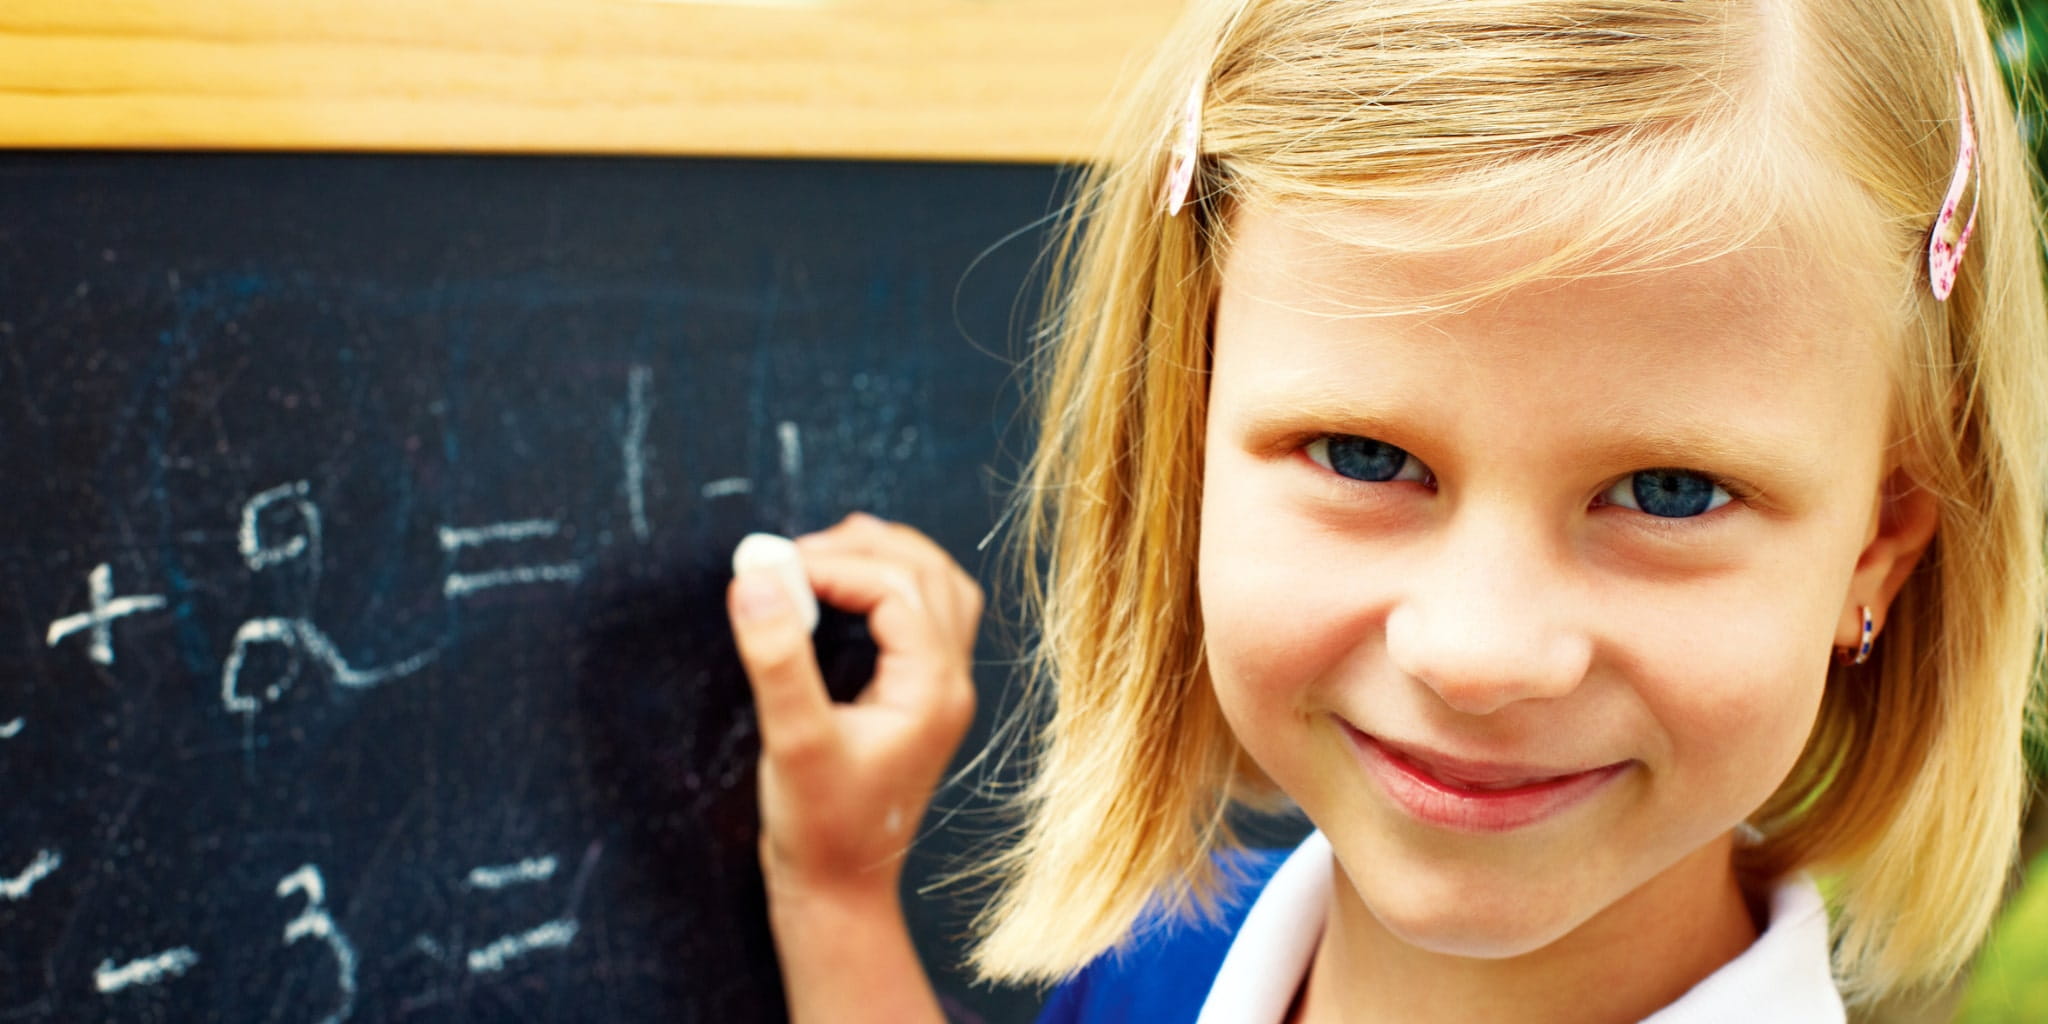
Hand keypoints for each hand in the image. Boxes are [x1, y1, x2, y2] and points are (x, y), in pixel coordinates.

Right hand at [727, 512, 982, 898]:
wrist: (840, 892)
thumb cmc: (820, 828)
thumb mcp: (792, 741)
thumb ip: (777, 657)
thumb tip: (757, 576)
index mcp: (931, 689)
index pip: (894, 588)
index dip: (832, 565)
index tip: (770, 569)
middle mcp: (949, 683)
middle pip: (927, 574)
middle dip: (859, 549)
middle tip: (791, 553)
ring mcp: (940, 690)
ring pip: (936, 589)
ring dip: (883, 558)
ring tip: (819, 554)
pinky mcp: (920, 699)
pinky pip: (926, 617)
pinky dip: (890, 587)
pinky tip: (845, 593)